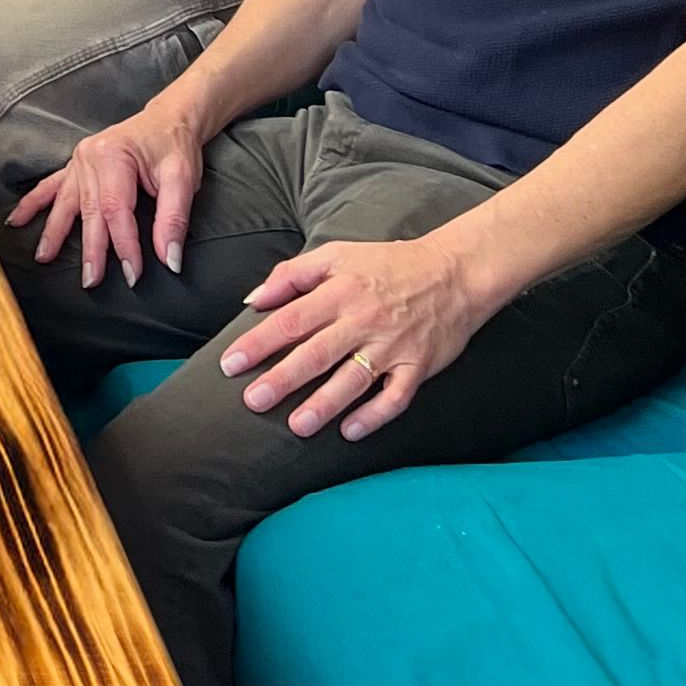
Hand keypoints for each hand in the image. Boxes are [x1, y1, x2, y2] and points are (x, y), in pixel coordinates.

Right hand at [11, 106, 204, 287]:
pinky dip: (34, 203)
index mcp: (114, 156)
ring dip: (53, 232)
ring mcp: (79, 160)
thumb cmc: (174, 146)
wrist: (167, 118)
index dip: (124, 245)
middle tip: (91, 280)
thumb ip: (174, 220)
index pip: (116, 211)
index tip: (131, 273)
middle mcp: (90, 157)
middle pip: (89, 211)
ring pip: (65, 203)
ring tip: (44, 257)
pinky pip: (51, 186)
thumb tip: (169, 258)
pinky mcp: (75, 165)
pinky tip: (17, 219)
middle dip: (90, 249)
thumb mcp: (182, 179)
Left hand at [219, 228, 486, 437]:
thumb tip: (253, 299)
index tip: (230, 363)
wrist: (454, 272)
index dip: (258, 343)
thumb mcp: (337, 254)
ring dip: (324, 404)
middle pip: (317, 353)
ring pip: (353, 379)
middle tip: (253, 401)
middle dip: (282, 378)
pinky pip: (395, 396)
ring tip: (297, 426)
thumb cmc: (388, 264)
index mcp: (340, 291)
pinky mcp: (419, 366)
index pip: (291, 320)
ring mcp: (393, 346)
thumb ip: (292, 274)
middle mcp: (363, 320)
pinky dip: (374, 415)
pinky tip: (350, 431)